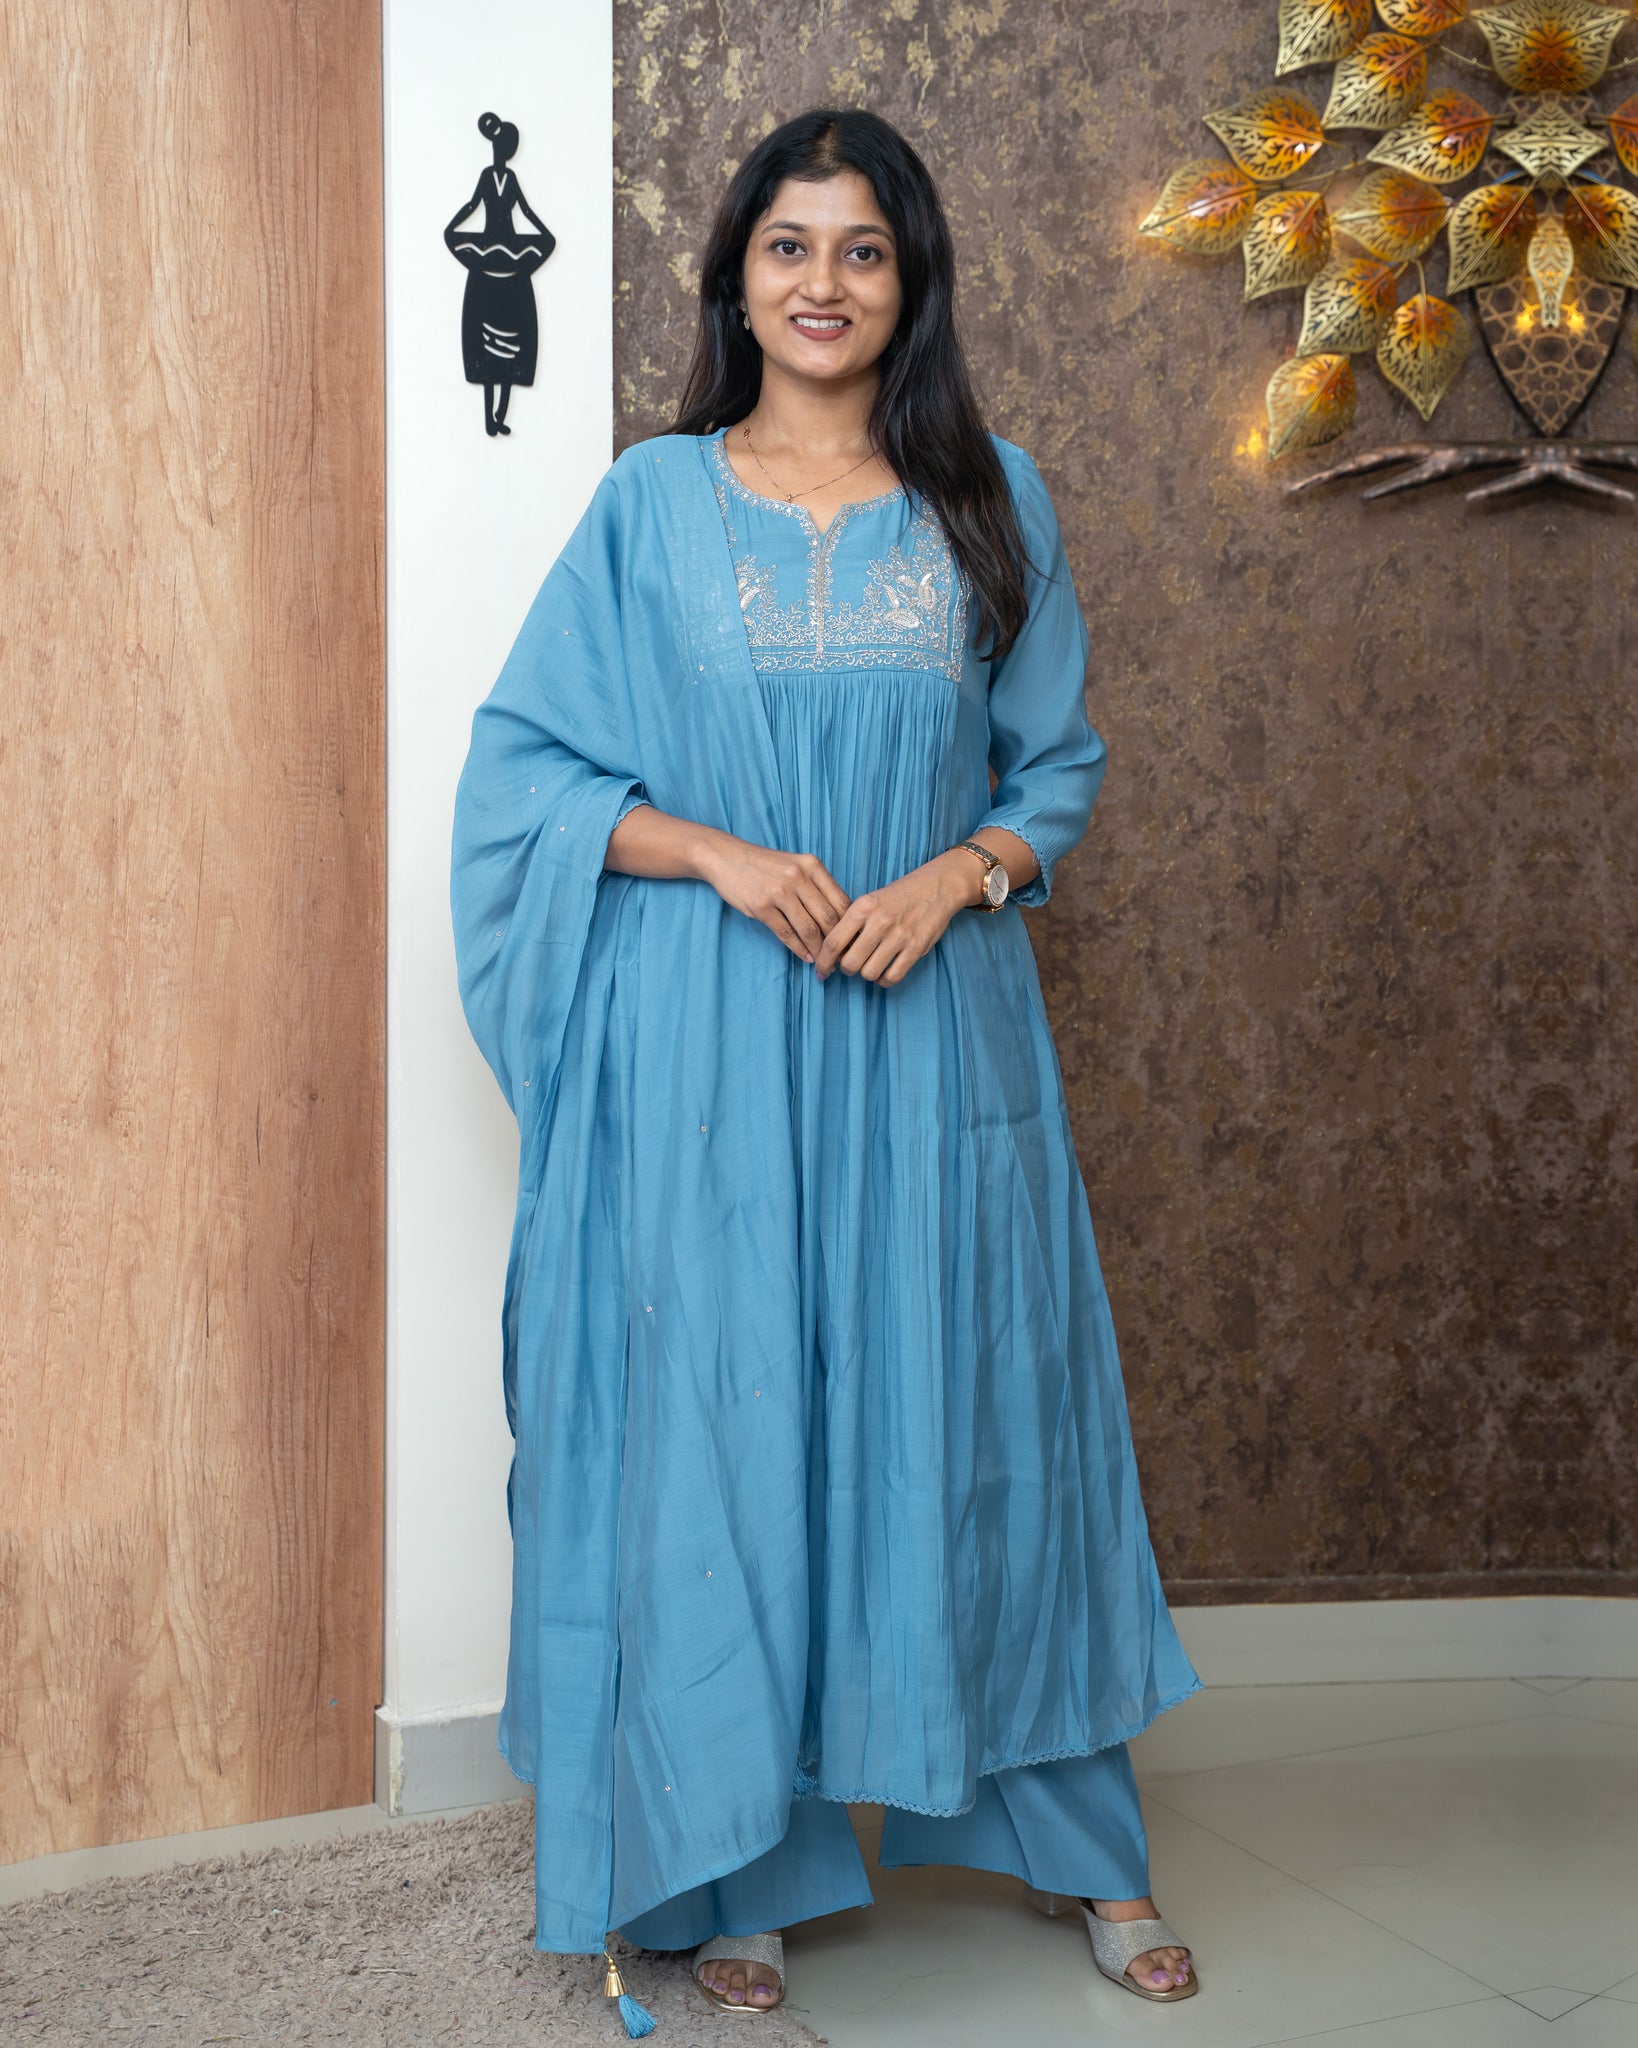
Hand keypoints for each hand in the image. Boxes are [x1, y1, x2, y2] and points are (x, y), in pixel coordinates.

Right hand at [697, 835, 850, 963]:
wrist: (727, 857)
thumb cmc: (765, 865)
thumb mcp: (796, 865)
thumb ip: (817, 885)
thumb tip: (840, 918)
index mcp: (812, 865)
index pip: (841, 900)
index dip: (850, 925)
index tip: (852, 941)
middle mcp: (798, 876)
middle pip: (828, 917)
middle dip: (837, 943)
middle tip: (841, 958)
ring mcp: (779, 892)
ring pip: (809, 929)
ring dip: (819, 950)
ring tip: (824, 963)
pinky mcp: (761, 906)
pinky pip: (786, 934)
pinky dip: (799, 949)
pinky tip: (806, 957)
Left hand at [812, 851, 976, 985]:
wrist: (936, 887)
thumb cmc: (899, 896)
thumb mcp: (870, 900)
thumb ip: (852, 923)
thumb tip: (833, 952)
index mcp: (863, 907)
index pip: (833, 942)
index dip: (823, 962)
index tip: (821, 970)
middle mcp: (879, 922)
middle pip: (849, 963)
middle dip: (846, 969)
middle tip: (850, 965)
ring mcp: (899, 936)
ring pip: (869, 973)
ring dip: (866, 974)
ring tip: (870, 965)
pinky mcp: (916, 948)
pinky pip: (892, 977)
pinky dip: (884, 980)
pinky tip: (884, 972)